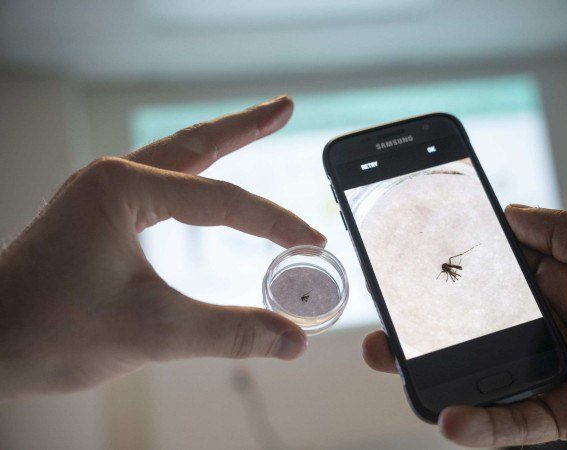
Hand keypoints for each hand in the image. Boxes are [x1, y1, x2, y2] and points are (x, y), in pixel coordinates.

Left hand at [0, 95, 325, 399]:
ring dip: (217, 144)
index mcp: (122, 188)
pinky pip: (158, 186)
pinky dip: (192, 177)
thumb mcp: (153, 331)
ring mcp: (100, 195)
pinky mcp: (96, 216)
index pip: (222, 199)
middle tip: (283, 106)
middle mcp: (110, 178)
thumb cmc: (47, 331)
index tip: (312, 241)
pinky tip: (202, 182)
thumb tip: (291, 340)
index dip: (274, 222)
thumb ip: (230, 332)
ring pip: (174, 160)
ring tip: (253, 126)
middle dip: (243, 126)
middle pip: (195, 144)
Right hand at [363, 206, 566, 447]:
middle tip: (389, 314)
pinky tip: (451, 418)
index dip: (453, 260)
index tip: (410, 255)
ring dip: (436, 370)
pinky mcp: (563, 414)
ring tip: (395, 362)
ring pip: (481, 370)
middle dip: (428, 318)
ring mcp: (554, 369)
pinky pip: (511, 422)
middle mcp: (552, 322)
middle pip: (475, 320)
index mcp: (564, 279)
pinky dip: (479, 424)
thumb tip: (512, 212)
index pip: (495, 267)